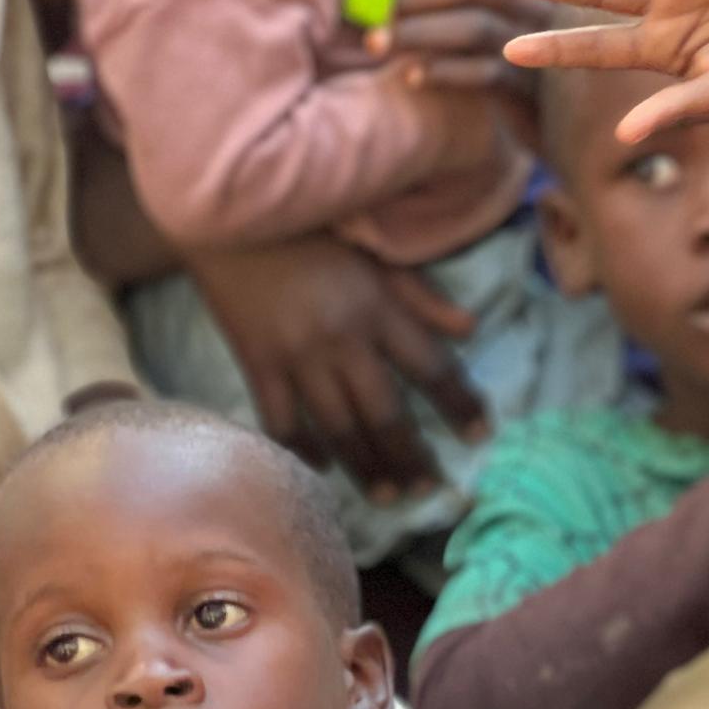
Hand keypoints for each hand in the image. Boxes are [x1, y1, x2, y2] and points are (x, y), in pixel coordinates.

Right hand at [184, 234, 486, 497]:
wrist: (227, 212)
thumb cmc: (311, 228)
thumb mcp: (374, 253)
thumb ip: (422, 295)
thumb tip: (472, 331)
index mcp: (376, 308)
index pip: (431, 367)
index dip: (460, 404)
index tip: (481, 435)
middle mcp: (341, 339)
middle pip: (385, 414)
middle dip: (411, 457)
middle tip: (429, 490)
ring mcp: (295, 355)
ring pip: (338, 427)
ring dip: (366, 467)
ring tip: (388, 496)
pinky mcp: (255, 362)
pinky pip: (280, 420)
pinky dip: (302, 449)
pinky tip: (322, 468)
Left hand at [367, 0, 552, 106]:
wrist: (549, 129)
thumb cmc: (501, 69)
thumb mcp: (476, 24)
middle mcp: (539, 8)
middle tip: (382, 16)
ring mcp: (539, 49)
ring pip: (475, 27)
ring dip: (418, 33)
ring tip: (381, 46)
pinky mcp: (531, 92)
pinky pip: (486, 75)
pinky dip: (443, 72)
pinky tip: (413, 77)